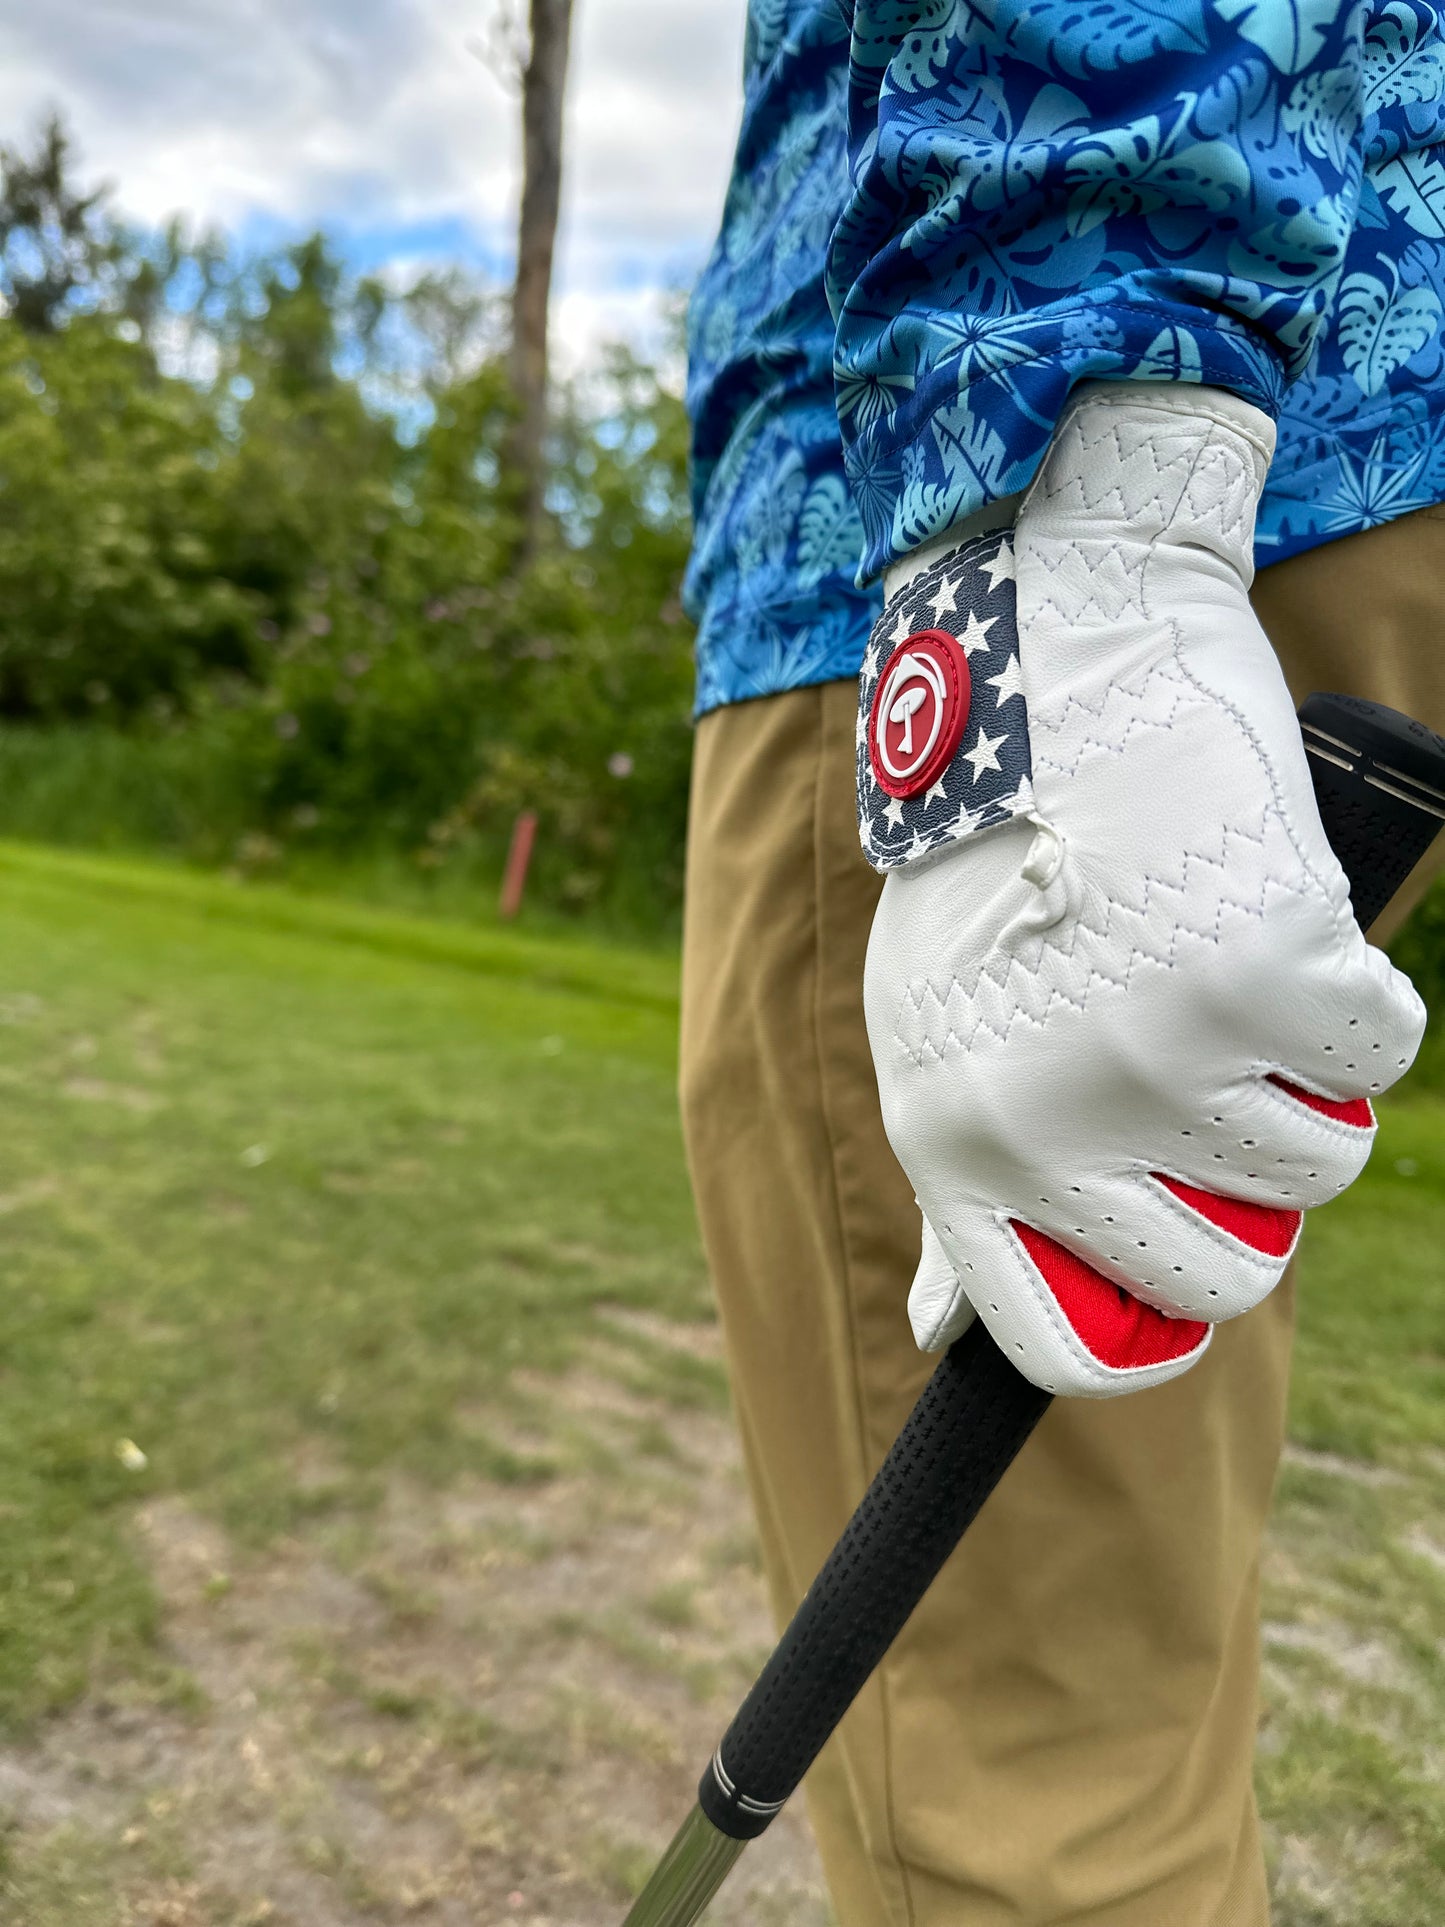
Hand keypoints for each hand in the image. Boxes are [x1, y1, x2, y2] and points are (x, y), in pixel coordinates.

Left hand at [857, 384, 1424, 1397]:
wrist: (1049, 664)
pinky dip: (1353, 997)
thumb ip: (960, 1186)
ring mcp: (1154, 1057)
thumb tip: (940, 1338)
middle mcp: (1041, 1124)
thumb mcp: (934, 1030)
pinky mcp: (1260, 977)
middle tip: (1216, 1082)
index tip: (1190, 1265)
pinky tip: (1277, 920)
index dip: (1147, 1331)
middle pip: (1221, 1280)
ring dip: (1298, 1080)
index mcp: (950, 1144)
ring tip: (1222, 974)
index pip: (1061, 1348)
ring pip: (1318, 1168)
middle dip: (1246, 1192)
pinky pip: (1376, 1057)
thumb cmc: (997, 860)